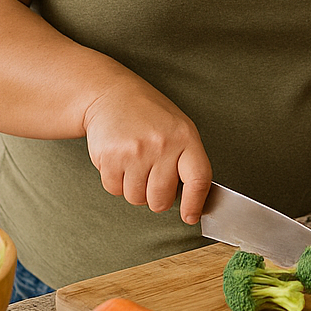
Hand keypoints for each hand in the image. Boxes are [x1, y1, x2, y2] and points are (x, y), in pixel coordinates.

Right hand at [82, 80, 211, 223]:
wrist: (111, 94)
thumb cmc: (149, 114)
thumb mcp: (178, 127)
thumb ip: (187, 159)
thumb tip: (192, 200)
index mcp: (185, 137)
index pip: (199, 179)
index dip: (195, 203)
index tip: (190, 217)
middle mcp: (162, 145)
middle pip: (161, 199)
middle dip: (156, 198)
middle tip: (152, 178)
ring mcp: (135, 152)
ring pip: (136, 199)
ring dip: (134, 189)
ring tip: (134, 163)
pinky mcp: (111, 157)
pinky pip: (114, 189)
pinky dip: (115, 181)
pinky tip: (119, 159)